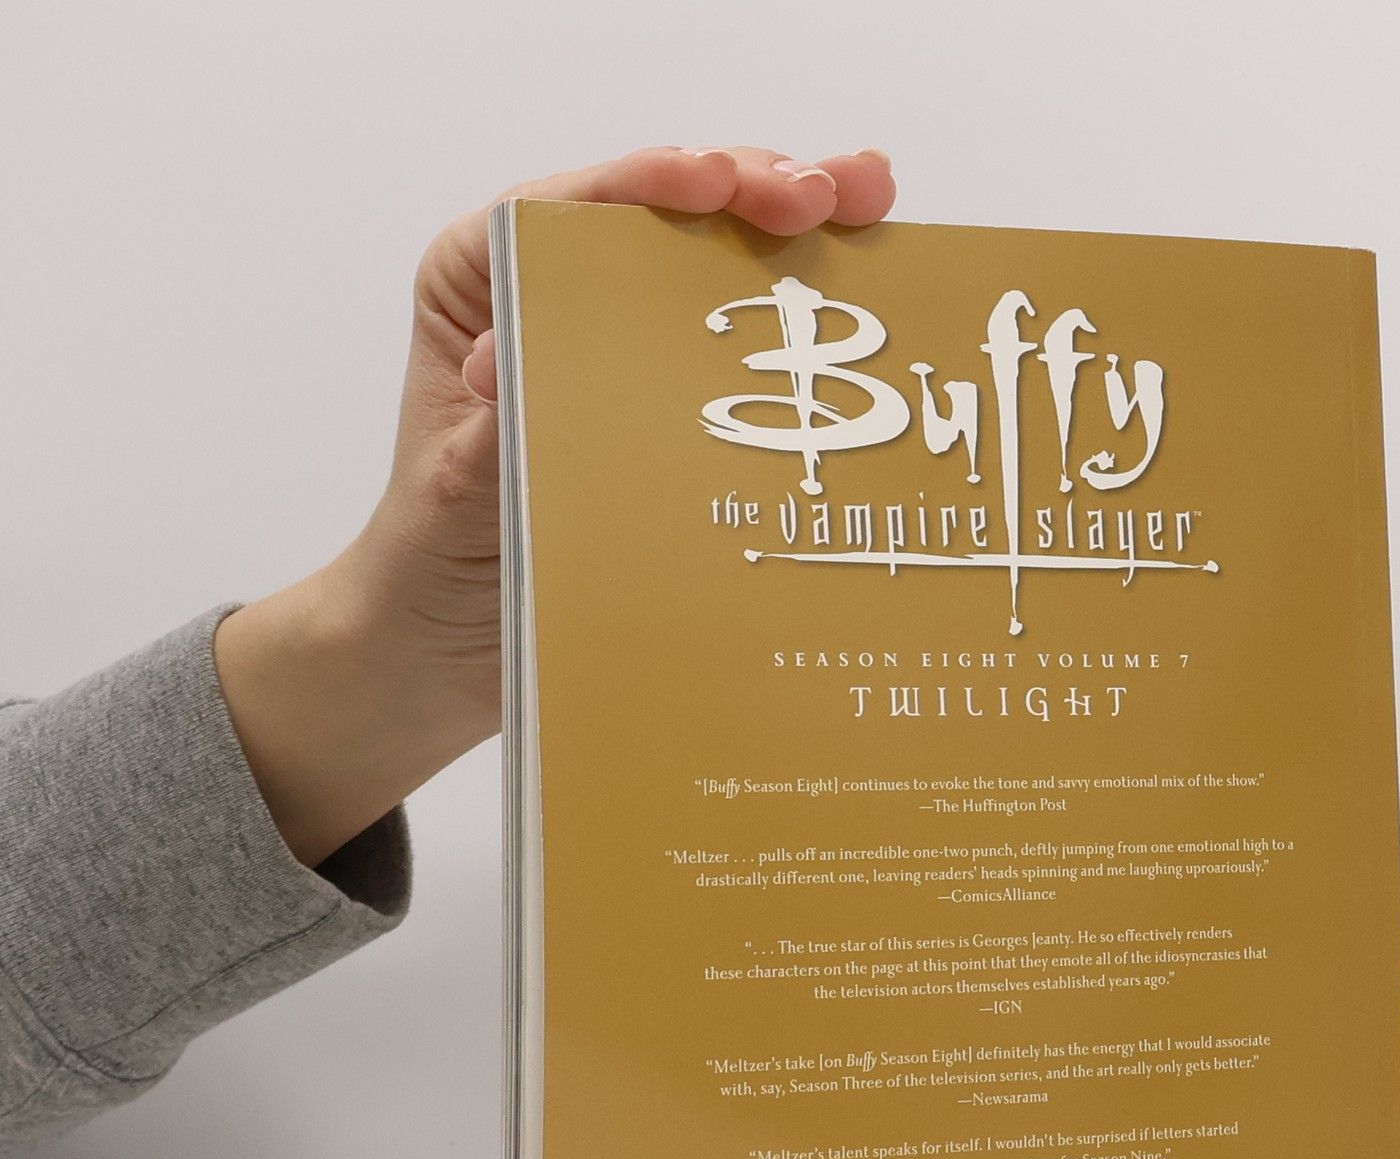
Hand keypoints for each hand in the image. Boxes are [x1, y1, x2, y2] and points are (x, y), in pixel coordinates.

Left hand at [215, 145, 895, 867]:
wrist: (447, 642)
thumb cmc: (430, 557)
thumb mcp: (457, 491)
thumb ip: (491, 428)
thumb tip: (510, 368)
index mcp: (483, 283)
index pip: (570, 207)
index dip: (652, 180)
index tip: (716, 182)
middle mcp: (556, 294)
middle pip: (664, 212)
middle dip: (753, 186)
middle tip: (827, 194)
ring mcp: (624, 341)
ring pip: (717, 256)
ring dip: (801, 223)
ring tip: (870, 197)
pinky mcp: (672, 396)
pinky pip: (744, 338)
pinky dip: (808, 307)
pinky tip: (873, 274)